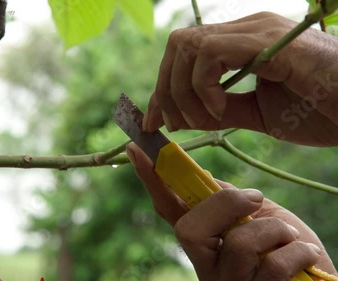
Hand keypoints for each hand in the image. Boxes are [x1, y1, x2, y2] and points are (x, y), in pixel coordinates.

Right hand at [126, 142, 336, 279]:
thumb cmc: (285, 245)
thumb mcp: (259, 213)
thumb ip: (229, 200)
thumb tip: (201, 176)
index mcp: (204, 241)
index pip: (168, 209)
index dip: (151, 180)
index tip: (136, 149)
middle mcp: (207, 266)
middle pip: (188, 230)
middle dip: (225, 205)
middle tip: (254, 200)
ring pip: (238, 244)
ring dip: (274, 230)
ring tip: (290, 237)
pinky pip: (272, 266)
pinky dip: (297, 251)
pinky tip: (304, 255)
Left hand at [144, 12, 337, 145]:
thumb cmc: (323, 111)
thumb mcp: (258, 114)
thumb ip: (220, 111)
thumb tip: (182, 115)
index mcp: (244, 43)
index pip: (185, 53)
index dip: (162, 87)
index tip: (152, 121)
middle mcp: (247, 29)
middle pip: (178, 44)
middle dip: (166, 89)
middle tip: (178, 124)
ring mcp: (258, 30)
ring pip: (187, 45)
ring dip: (182, 90)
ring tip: (204, 120)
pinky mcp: (269, 42)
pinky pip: (210, 53)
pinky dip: (203, 86)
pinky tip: (220, 109)